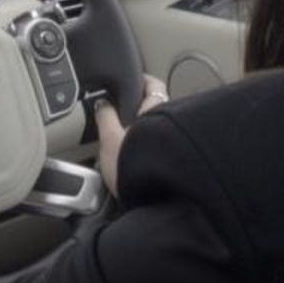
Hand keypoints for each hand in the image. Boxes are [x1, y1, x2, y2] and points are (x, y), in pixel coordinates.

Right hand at [93, 74, 168, 197]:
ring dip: (153, 132)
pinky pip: (168, 148)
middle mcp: (174, 122)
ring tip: (133, 143)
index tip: (134, 81)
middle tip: (128, 114)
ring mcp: (180, 142)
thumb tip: (102, 102)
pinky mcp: (181, 162)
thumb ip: (106, 116)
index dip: (142, 81)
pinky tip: (144, 161)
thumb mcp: (110, 139)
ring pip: (165, 129)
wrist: (159, 201)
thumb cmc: (135, 168)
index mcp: (157, 109)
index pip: (153, 85)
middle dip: (146, 110)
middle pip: (161, 107)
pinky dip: (157, 150)